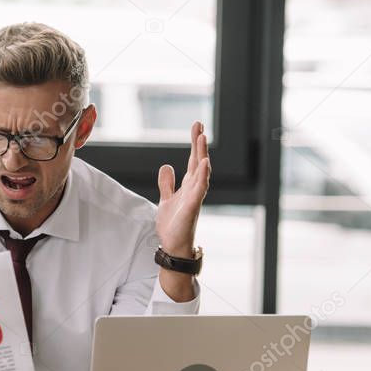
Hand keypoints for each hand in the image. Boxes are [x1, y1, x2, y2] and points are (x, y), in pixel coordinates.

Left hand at [156, 121, 210, 257]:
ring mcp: (195, 196)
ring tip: (202, 138)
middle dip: (199, 143)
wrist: (173, 245)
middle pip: (198, 161)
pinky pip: (199, 188)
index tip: (197, 127)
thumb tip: (167, 166)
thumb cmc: (173, 224)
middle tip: (199, 125)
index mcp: (188, 185)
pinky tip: (204, 163)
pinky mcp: (193, 206)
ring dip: (202, 155)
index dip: (195, 144)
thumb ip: (167, 183)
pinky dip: (202, 175)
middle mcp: (194, 188)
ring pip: (201, 172)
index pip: (193, 160)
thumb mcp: (166, 199)